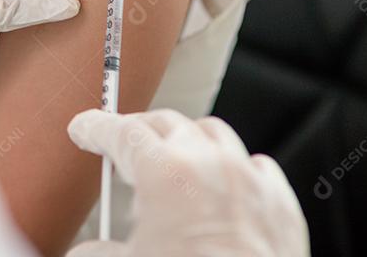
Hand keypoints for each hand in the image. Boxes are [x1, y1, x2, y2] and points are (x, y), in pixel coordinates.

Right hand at [67, 109, 310, 256]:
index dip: (95, 128)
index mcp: (165, 173)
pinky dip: (234, 169)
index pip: (121, 132)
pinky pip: (256, 167)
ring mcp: (251, 182)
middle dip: (138, 130)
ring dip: (188, 141)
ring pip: (214, 135)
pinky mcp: (281, 207)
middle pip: (167, 123)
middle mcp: (211, 165)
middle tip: (121, 148)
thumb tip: (87, 252)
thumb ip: (94, 252)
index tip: (85, 129)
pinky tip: (224, 189)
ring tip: (173, 163)